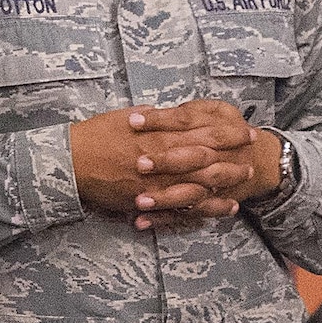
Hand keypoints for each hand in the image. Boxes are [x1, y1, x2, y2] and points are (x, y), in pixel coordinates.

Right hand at [69, 100, 280, 230]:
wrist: (69, 163)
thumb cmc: (94, 137)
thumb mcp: (123, 118)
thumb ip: (150, 118)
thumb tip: (169, 114)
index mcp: (156, 134)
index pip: (200, 131)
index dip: (226, 131)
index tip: (245, 129)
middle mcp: (160, 158)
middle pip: (206, 158)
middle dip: (232, 156)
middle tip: (252, 156)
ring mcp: (155, 183)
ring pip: (198, 184)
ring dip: (224, 182)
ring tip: (243, 180)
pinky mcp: (147, 201)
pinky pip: (182, 207)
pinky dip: (204, 208)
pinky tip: (221, 208)